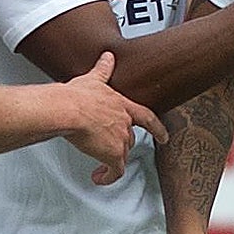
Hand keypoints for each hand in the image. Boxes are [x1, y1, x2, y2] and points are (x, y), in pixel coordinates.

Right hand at [61, 52, 169, 185]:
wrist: (69, 110)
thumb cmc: (77, 96)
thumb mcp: (93, 80)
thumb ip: (102, 70)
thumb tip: (107, 56)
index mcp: (122, 105)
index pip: (147, 118)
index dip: (157, 128)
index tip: (165, 136)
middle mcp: (124, 123)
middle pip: (129, 138)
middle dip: (120, 144)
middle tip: (109, 148)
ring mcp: (120, 139)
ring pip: (121, 154)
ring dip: (111, 160)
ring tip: (100, 165)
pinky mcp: (112, 154)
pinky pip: (114, 171)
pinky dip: (108, 176)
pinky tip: (99, 177)